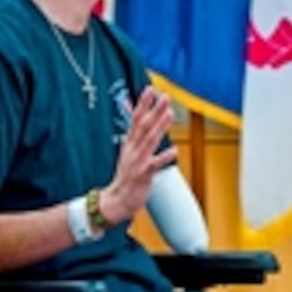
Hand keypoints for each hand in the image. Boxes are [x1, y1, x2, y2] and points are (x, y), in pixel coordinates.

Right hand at [99, 88, 177, 222]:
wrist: (116, 201)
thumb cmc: (126, 178)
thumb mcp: (130, 154)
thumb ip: (137, 139)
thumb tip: (143, 125)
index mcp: (130, 144)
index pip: (136, 120)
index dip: (143, 104)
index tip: (150, 90)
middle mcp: (133, 149)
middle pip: (144, 126)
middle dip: (154, 110)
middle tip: (164, 96)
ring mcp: (138, 161)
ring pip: (150, 140)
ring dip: (159, 126)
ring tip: (168, 113)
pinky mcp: (143, 174)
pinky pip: (155, 164)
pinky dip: (164, 157)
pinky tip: (174, 151)